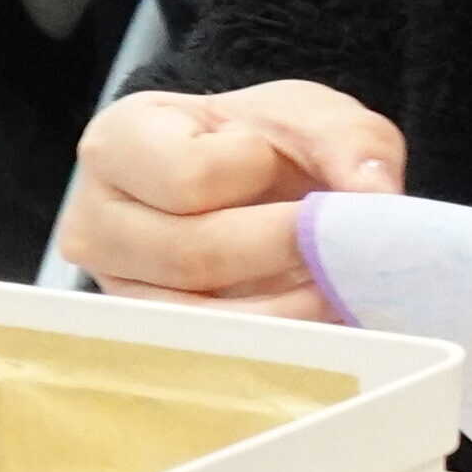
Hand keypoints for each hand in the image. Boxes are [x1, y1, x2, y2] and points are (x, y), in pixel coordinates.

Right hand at [57, 79, 404, 312]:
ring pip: (197, 316)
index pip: (186, 175)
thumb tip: (377, 196)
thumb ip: (347, 140)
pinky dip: (272, 339)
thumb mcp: (307, 116)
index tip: (274, 162)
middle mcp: (94, 220)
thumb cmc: (262, 143)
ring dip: (284, 307)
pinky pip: (208, 354)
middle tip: (344, 247)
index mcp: (117, 144)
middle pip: (189, 253)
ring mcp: (116, 288)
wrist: (250, 186)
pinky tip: (314, 320)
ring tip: (337, 286)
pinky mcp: (148, 338)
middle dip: (282, 251)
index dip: (249, 170)